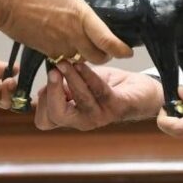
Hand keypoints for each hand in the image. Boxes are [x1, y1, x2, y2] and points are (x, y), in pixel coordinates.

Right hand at [0, 0, 132, 63]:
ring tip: (87, 42)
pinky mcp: (45, 50)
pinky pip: (65, 57)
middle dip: (107, 55)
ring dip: (88, 55)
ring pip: (81, 59)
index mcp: (80, 16)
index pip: (108, 41)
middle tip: (108, 46)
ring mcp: (58, 46)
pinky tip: (68, 40)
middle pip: (98, 58)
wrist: (2, 1)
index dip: (122, 49)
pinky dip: (71, 53)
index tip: (129, 51)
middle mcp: (72, 35)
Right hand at [33, 62, 163, 130]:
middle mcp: (82, 121)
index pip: (45, 121)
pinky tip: (82, 63)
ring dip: (71, 78)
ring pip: (79, 100)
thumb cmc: (108, 87)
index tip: (47, 78)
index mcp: (71, 117)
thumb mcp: (79, 85)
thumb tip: (45, 82)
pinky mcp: (117, 107)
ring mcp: (100, 117)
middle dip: (52, 91)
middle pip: (56, 116)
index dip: (40, 102)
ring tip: (66, 61)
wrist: (141, 91)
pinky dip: (89, 75)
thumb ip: (62, 86)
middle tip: (53, 70)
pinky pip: (99, 90)